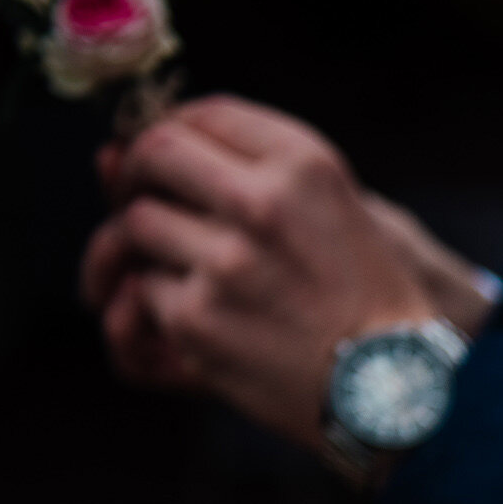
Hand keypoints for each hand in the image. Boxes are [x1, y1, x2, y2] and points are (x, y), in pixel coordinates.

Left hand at [79, 96, 496, 444]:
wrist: (391, 389)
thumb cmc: (365, 300)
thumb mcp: (336, 210)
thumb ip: (252, 172)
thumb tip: (110, 154)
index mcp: (305, 165)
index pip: (209, 114)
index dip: (173, 127)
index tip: (167, 154)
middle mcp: (263, 202)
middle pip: (155, 153)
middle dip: (135, 174)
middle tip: (135, 197)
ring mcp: (225, 261)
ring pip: (136, 225)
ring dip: (141, 245)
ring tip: (165, 265)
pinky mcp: (198, 319)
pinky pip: (144, 291)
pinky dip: (157, 304)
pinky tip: (194, 318)